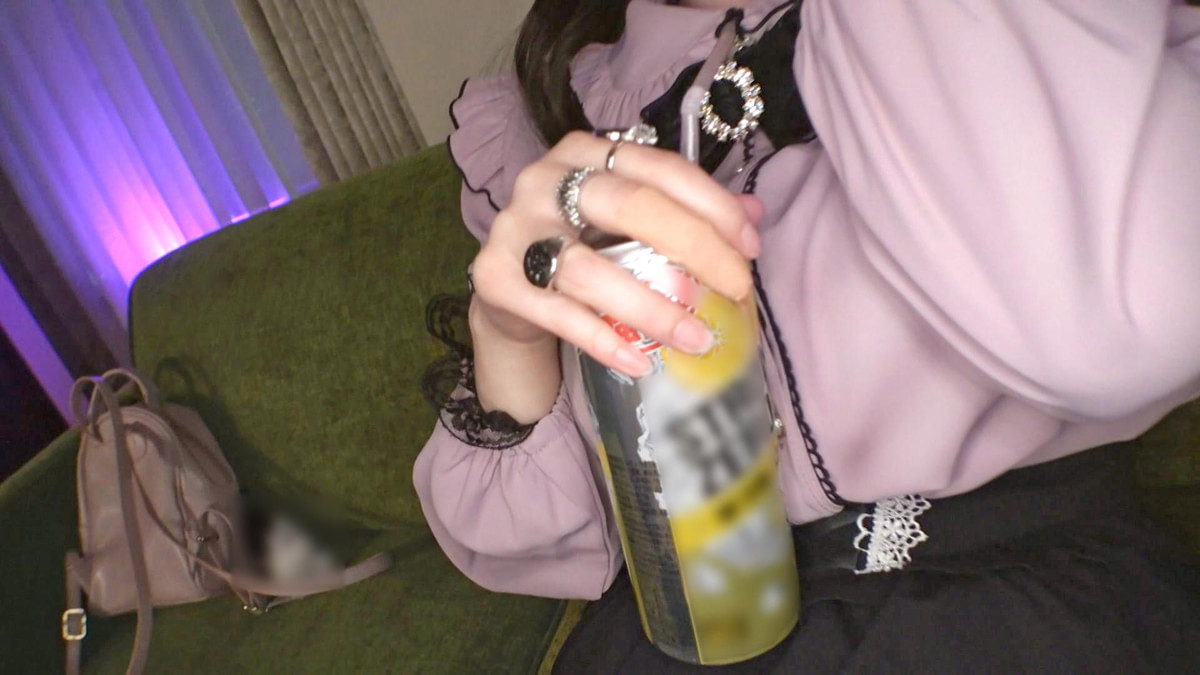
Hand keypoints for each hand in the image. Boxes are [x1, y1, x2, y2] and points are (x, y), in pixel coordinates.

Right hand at [471, 131, 763, 377]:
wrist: (507, 287)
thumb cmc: (579, 245)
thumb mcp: (629, 223)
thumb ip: (684, 213)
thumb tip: (754, 214)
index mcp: (584, 153)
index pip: (658, 168)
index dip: (712, 205)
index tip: (750, 247)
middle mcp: (544, 181)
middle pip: (628, 206)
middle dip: (693, 247)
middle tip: (734, 288)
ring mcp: (515, 229)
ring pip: (587, 268)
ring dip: (650, 306)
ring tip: (695, 337)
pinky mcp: (495, 279)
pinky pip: (557, 314)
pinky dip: (603, 341)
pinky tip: (640, 362)